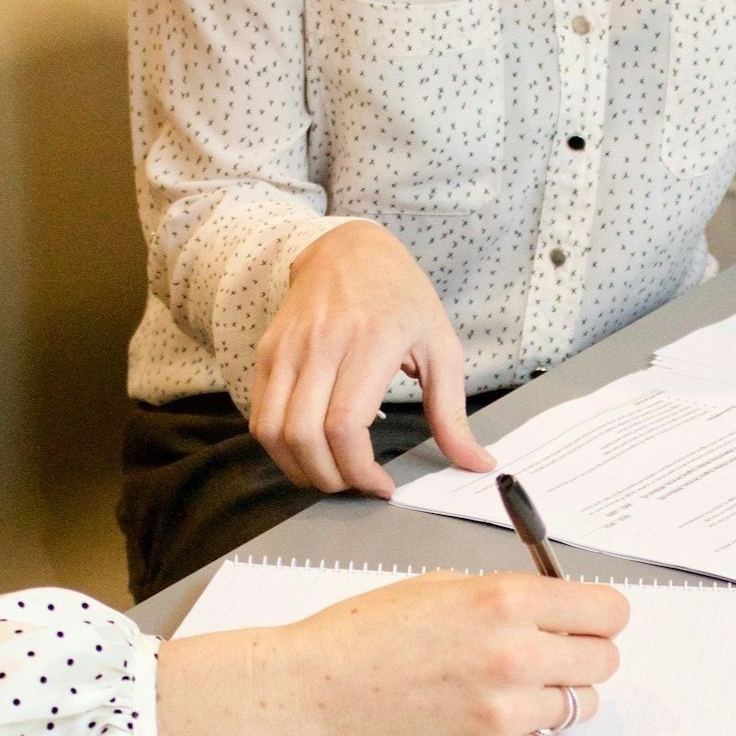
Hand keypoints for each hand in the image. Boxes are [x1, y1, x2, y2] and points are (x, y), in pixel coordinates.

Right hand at [155, 572, 627, 735]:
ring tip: (510, 683)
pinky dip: (526, 727)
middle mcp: (516, 656)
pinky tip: (483, 710)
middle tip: (550, 650)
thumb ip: (507, 597)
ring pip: (580, 705)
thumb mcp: (441, 586)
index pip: (608, 612)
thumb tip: (558, 610)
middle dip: (582, 651)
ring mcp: (506, 713)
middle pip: (605, 660)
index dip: (599, 613)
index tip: (588, 618)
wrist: (314, 691)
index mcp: (504, 601)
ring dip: (557, 693)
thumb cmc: (365, 632)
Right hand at [249, 222, 494, 496]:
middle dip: (330, 479)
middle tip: (356, 485)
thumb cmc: (400, 297)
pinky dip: (280, 447)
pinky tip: (309, 451)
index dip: (359, 470)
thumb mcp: (441, 347)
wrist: (348, 249)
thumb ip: (452, 413)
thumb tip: (476, 463)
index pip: (345, 425)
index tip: (381, 485)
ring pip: (273, 432)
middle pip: (304, 437)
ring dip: (299, 469)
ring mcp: (287, 348)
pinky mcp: (267, 352)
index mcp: (371, 342)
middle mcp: (321, 344)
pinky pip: (260, 416)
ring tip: (331, 474)